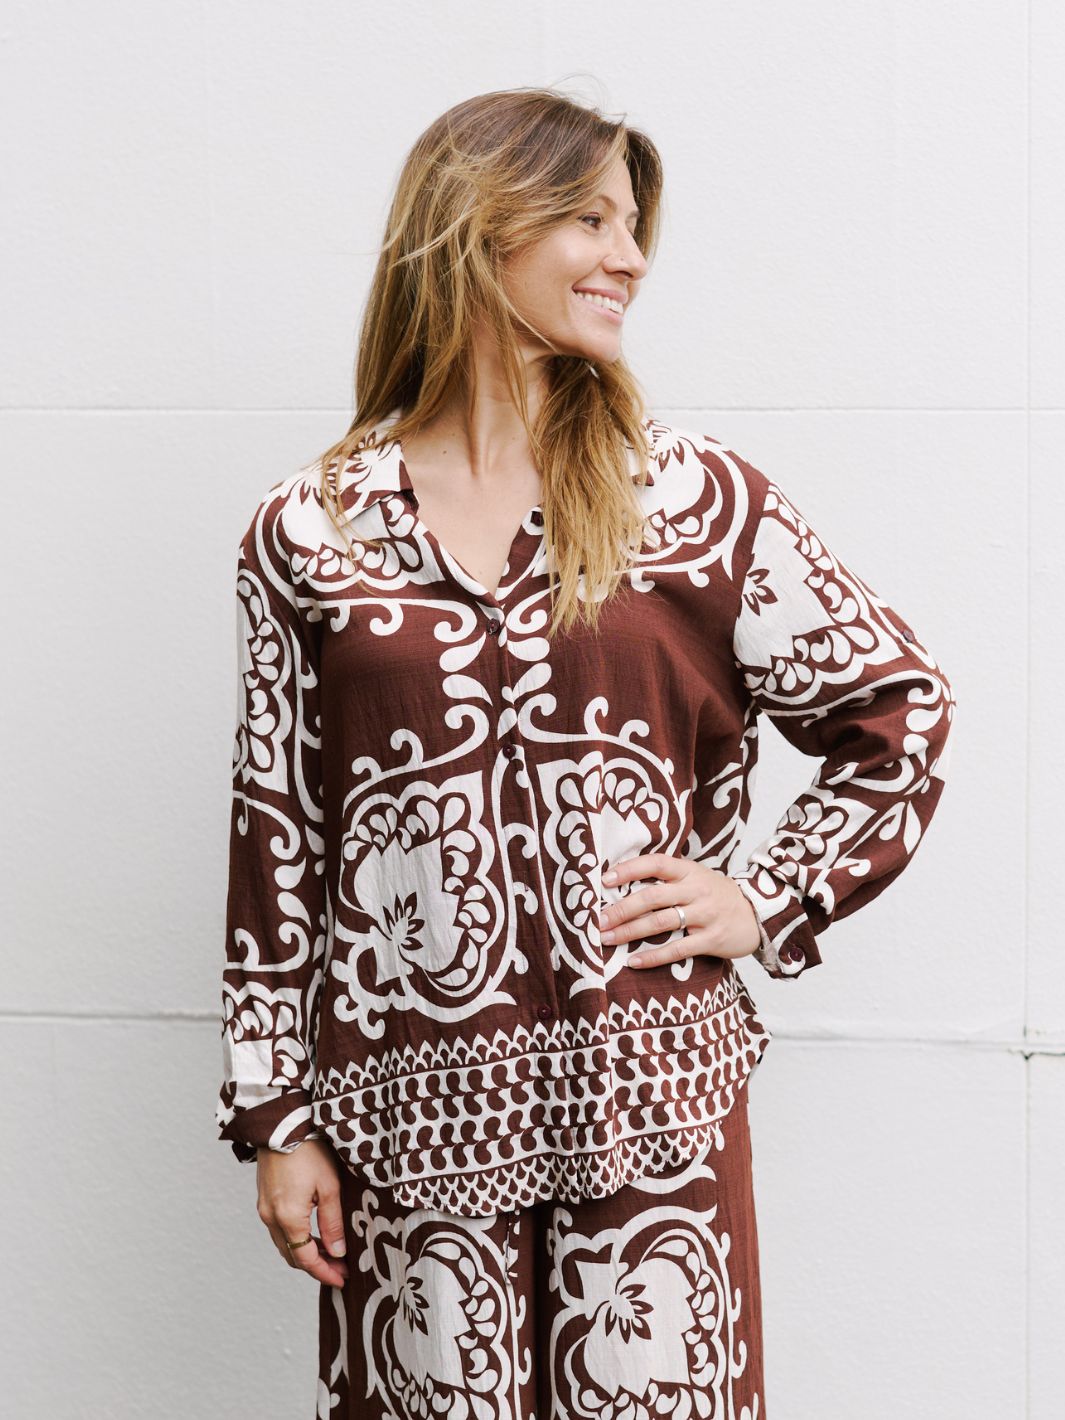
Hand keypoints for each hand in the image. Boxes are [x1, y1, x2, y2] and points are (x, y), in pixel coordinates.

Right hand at [255, 1137, 349, 1288]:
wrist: (281, 1124)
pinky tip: (313, 1234)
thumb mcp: (329, 1186)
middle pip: (292, 1256)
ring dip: (305, 1253)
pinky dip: (295, 1239)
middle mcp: (271, 1218)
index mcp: (287, 1217)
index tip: (342, 1278)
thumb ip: (332, 1222)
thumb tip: (338, 1251)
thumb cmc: (308, 1150)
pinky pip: (278, 1230)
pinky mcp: (264, 1199)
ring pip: (284, 1244)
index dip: (325, 1272)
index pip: (306, 1259)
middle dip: (316, 1266)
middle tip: (340, 1267)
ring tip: (331, 1252)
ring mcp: (264, 1209)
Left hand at [597, 854, 761, 967]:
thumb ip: (668, 879)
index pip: (656, 863)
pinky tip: (633, 961)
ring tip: (607, 939)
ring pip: (661, 922)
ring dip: (630, 932)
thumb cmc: (717, 895)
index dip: (630, 869)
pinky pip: (678, 949)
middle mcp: (696, 889)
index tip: (605, 879)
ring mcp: (705, 914)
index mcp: (689, 871)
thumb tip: (622, 885)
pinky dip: (654, 956)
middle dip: (622, 909)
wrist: (758, 914)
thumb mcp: (696, 877)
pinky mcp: (712, 939)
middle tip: (599, 920)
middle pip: (653, 896)